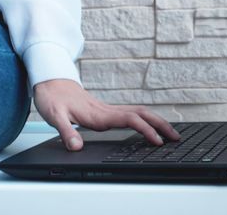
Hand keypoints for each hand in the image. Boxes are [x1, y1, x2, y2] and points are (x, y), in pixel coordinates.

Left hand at [33, 79, 180, 150]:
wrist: (49, 80)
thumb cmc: (52, 97)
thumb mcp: (54, 116)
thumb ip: (65, 131)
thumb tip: (76, 147)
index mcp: (99, 114)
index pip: (130, 120)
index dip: (145, 130)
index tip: (157, 141)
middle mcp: (107, 111)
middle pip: (142, 115)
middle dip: (161, 125)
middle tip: (176, 138)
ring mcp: (107, 110)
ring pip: (139, 113)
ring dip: (156, 122)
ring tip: (170, 134)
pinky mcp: (105, 111)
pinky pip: (131, 114)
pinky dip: (145, 120)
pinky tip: (149, 128)